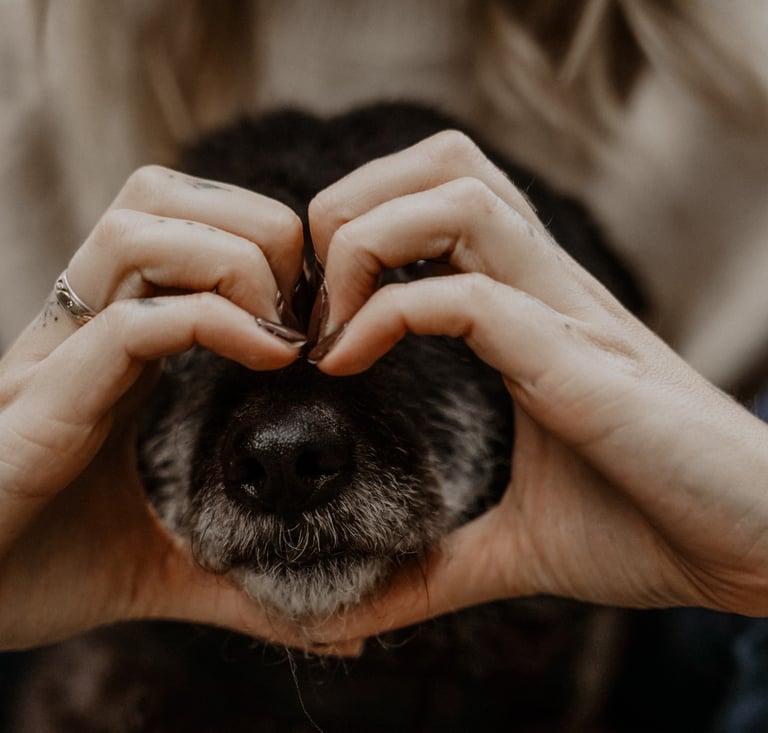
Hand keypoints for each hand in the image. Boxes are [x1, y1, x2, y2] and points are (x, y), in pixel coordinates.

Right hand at [0, 166, 312, 649]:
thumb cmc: (43, 566)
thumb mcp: (169, 555)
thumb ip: (245, 567)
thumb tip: (335, 617)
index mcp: (111, 342)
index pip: (178, 221)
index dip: (260, 236)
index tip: (316, 308)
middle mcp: (79, 330)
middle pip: (158, 197)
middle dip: (257, 226)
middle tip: (305, 304)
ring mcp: (54, 359)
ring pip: (136, 231)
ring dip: (235, 261)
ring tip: (284, 332)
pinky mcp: (39, 407)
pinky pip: (127, 323)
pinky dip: (211, 324)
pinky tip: (269, 358)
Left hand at [305, 131, 767, 642]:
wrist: (756, 552)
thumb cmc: (649, 530)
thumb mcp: (516, 544)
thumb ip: (436, 566)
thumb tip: (353, 615)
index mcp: (531, 309)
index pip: (440, 196)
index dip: (359, 228)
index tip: (316, 314)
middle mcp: (547, 289)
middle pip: (444, 161)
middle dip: (353, 203)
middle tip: (314, 293)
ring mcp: (566, 316)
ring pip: (457, 194)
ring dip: (366, 242)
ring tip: (330, 326)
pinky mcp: (580, 363)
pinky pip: (470, 295)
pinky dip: (390, 314)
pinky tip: (348, 364)